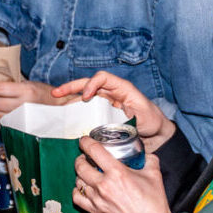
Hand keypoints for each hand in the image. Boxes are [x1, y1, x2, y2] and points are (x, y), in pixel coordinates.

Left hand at [0, 79, 68, 121]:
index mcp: (26, 90)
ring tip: (7, 106)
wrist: (60, 111)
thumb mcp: (31, 84)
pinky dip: (3, 119)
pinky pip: (2, 124)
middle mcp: (22, 105)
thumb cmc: (45, 95)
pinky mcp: (20, 129)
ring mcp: (21, 119)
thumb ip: (13, 85)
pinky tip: (11, 114)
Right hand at [52, 71, 175, 152]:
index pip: (103, 78)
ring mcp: (105, 103)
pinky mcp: (101, 115)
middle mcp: (111, 93)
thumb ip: (130, 116)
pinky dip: (75, 112)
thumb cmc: (153, 122)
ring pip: (84, 96)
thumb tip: (112, 123)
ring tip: (56, 105)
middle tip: (56, 93)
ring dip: (70, 99)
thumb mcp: (144, 116)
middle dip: (71, 87)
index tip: (86, 97)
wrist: (155, 133)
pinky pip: (86, 110)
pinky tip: (66, 118)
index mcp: (121, 88)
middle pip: (88, 84)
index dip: (92, 84)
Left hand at [73, 146, 170, 212]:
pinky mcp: (95, 211)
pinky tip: (82, 188)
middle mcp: (104, 185)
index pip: (94, 151)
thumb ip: (149, 159)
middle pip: (81, 166)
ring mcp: (97, 200)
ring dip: (80, 174)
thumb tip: (144, 154)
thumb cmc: (154, 204)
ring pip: (78, 181)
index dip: (86, 142)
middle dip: (81, 158)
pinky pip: (77, 198)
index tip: (84, 140)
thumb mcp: (154, 174)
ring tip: (86, 172)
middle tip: (85, 156)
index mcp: (117, 173)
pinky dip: (77, 191)